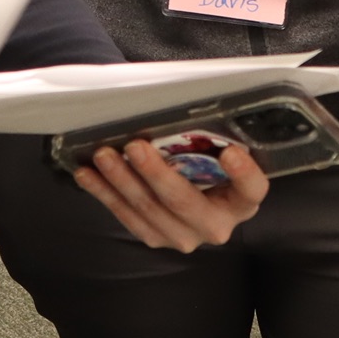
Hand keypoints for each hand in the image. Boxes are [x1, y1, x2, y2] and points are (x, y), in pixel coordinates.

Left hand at [73, 140, 267, 251]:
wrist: (194, 199)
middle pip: (185, 202)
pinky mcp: (155, 237)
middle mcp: (216, 224)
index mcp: (241, 201)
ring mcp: (184, 235)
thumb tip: (178, 100)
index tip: (231, 153)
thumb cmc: (204, 164)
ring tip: (103, 155)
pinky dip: (104, 193)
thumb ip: (207, 136)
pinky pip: (126, 216)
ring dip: (122, 180)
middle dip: (156, 174)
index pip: (251, 190)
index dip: (244, 174)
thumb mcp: (214, 151)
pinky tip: (87, 174)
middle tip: (135, 147)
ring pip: (150, 210)